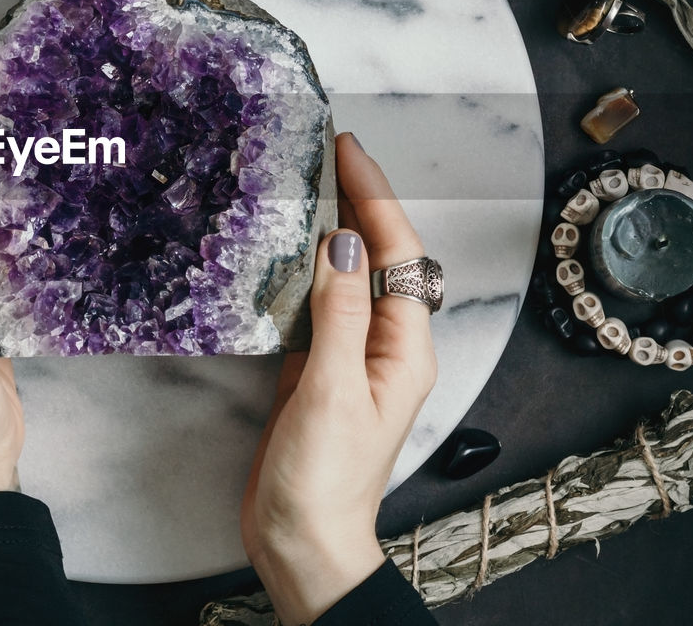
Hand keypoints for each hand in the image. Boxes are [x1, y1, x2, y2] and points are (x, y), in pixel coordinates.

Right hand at [240, 132, 437, 625]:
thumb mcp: (334, 390)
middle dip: (360, 200)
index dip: (375, 197)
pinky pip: (321, 300)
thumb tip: (345, 243)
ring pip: (350, 273)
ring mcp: (353, 354)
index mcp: (405, 348)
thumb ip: (342, 314)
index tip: (348, 151)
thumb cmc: (324, 479)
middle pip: (380, 255)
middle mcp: (386, 344)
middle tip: (328, 151)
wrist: (302, 541)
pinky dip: (307, 265)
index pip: (398, 253)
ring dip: (335, 227)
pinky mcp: (321, 366)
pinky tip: (287, 247)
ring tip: (309, 182)